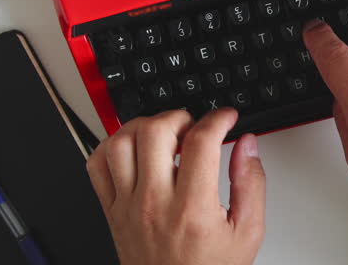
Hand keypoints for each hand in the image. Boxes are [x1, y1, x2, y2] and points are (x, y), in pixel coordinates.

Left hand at [86, 108, 265, 264]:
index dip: (218, 118)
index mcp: (192, 208)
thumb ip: (251, 184)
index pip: (201, 141)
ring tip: (164, 132)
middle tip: (194, 125)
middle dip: (179, 116)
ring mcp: (128, 206)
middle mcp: (155, 203)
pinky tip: (133, 149)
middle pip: (155, 132)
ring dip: (144, 126)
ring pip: (120, 142)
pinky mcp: (111, 211)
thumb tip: (247, 146)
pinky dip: (110, 146)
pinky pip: (96, 166)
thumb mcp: (247, 232)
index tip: (226, 118)